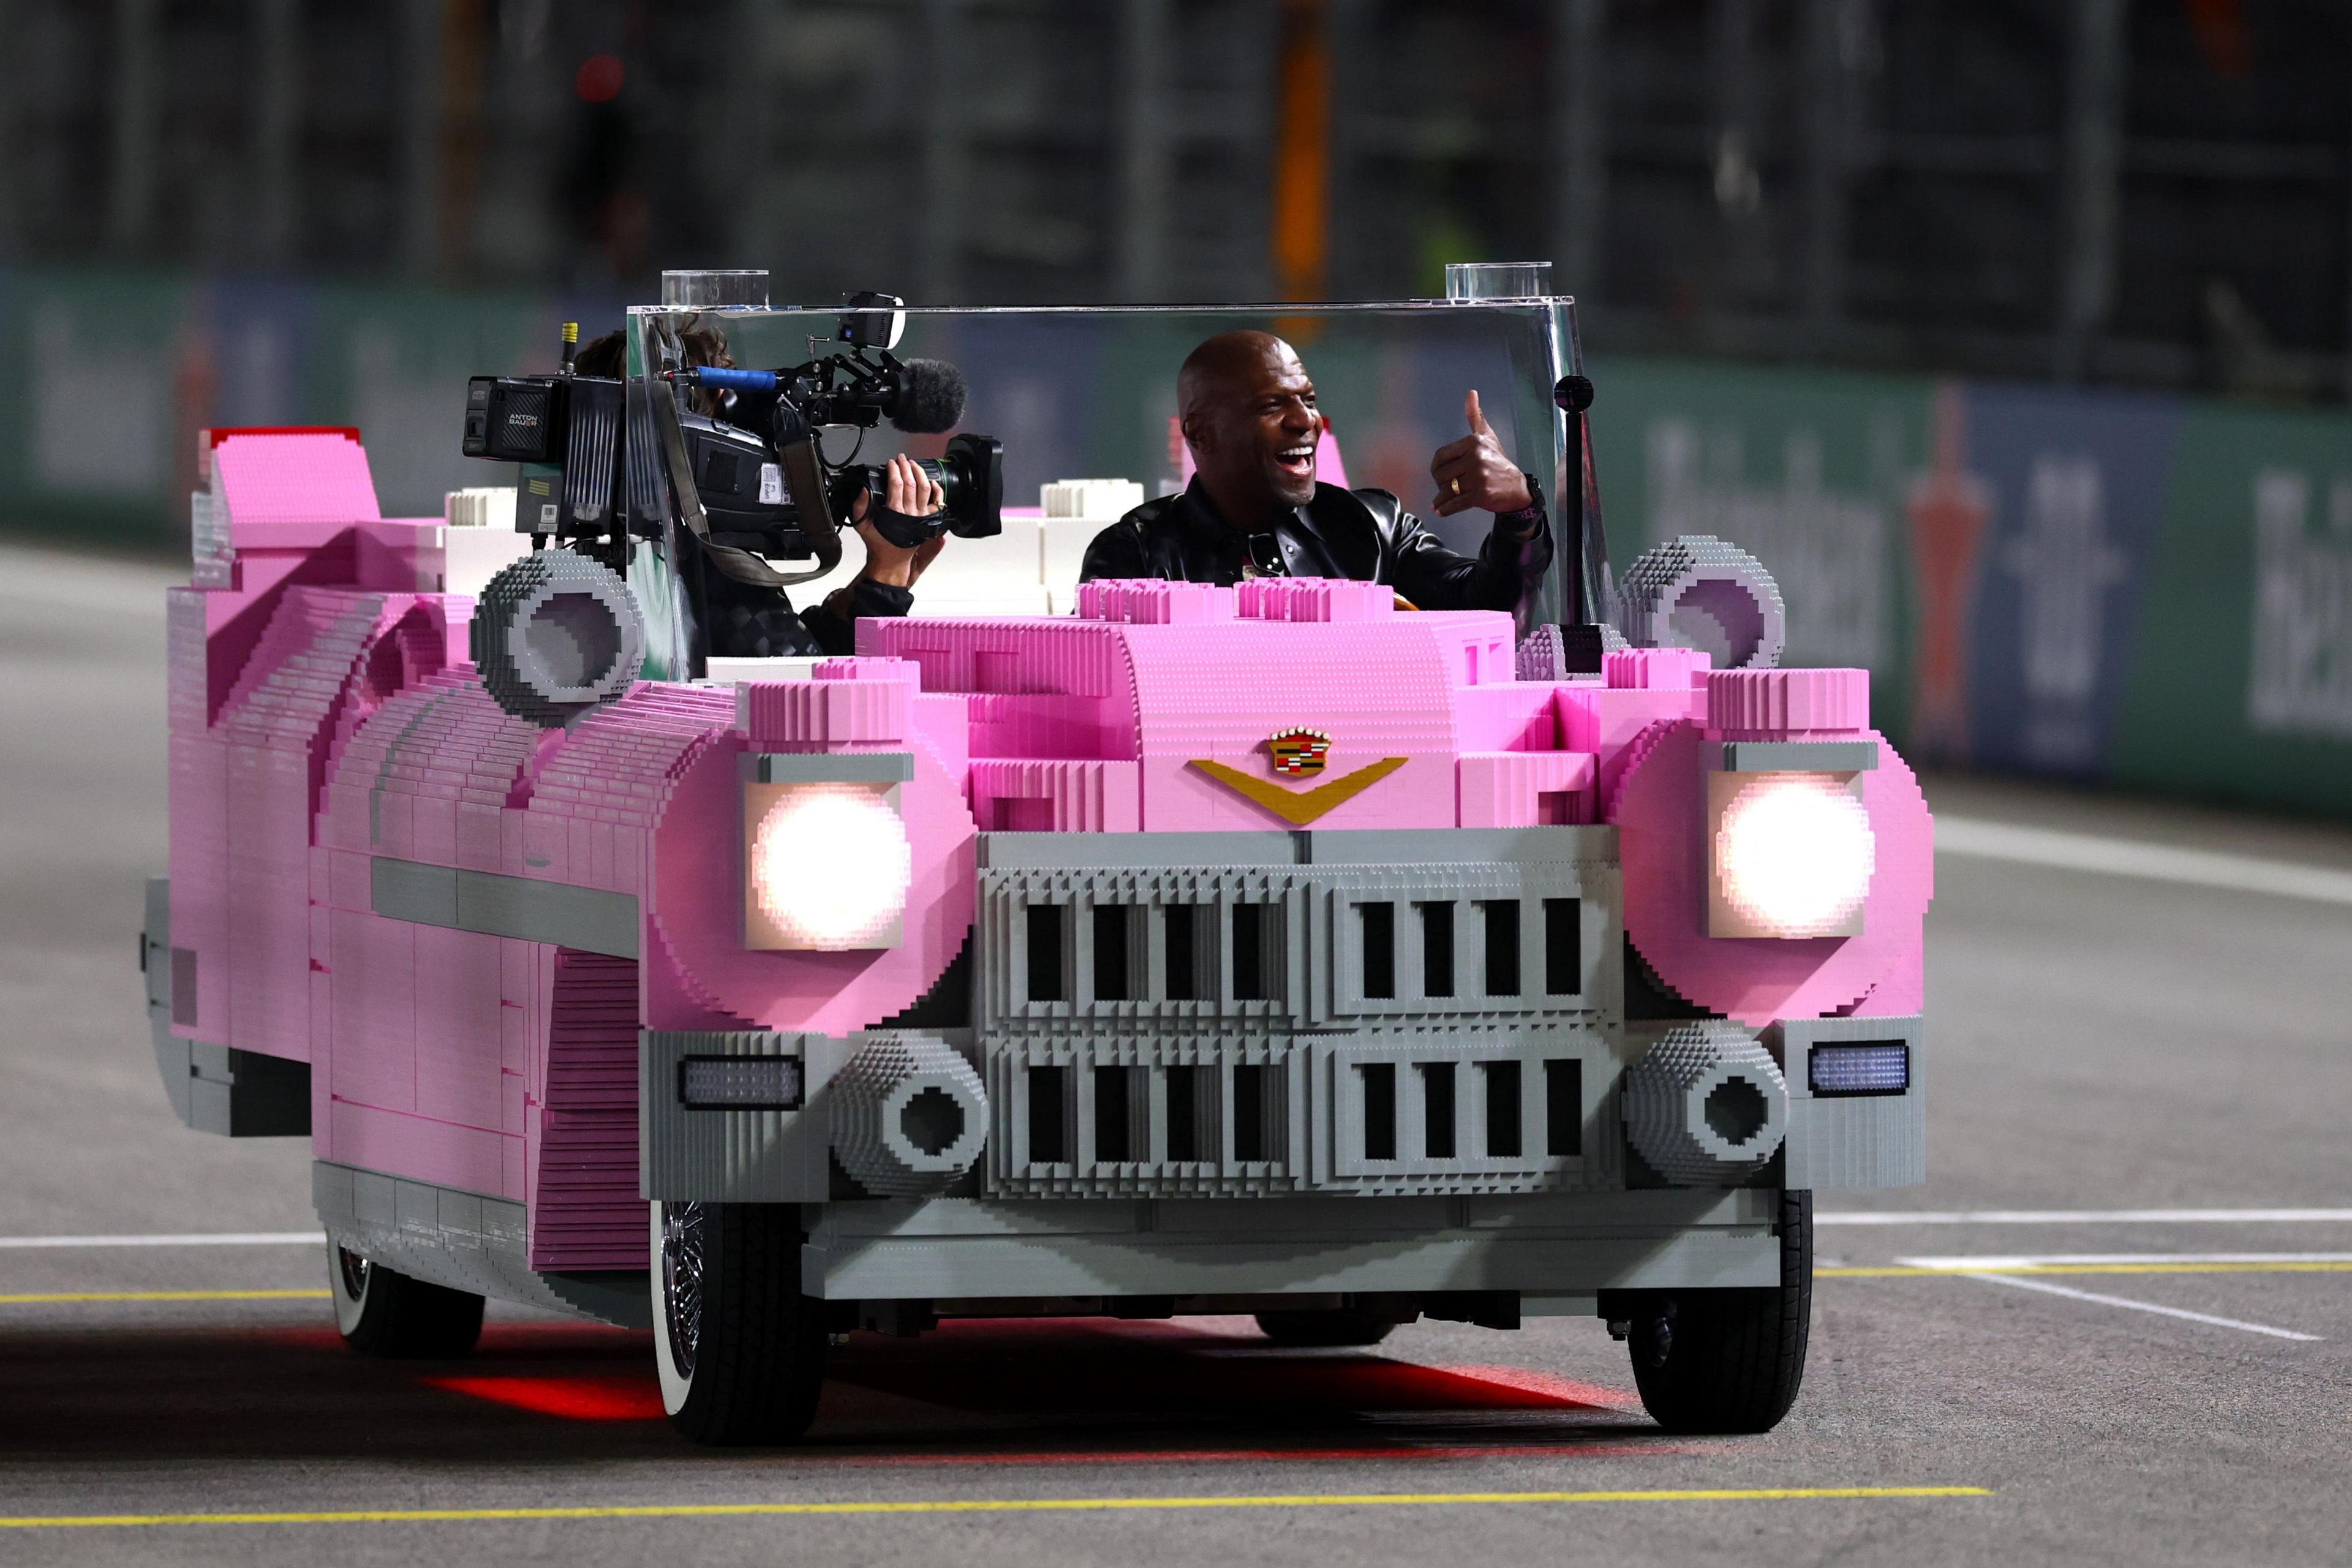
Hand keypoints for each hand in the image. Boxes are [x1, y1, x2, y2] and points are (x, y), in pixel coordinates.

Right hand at [847, 452, 947, 588]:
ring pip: (925, 489)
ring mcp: (922, 517)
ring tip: (914, 464)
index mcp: (894, 513)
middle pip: (911, 483)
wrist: (891, 561)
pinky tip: (931, 481)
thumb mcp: (862, 526)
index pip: (896, 484)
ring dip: (919, 473)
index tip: (891, 463)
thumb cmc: (879, 544)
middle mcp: (910, 514)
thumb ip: (859, 508)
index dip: (894, 470)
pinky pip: (938, 503)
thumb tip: (864, 490)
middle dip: (906, 467)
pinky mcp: (929, 521)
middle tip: (901, 459)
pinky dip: (937, 490)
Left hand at [1428, 390, 1532, 517]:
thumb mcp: (1487, 437)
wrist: (1517, 488)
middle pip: (1441, 475)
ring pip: (1447, 490)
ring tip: (1442, 500)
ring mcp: (1478, 477)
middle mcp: (1476, 457)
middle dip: (1440, 484)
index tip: (1440, 474)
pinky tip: (1441, 510)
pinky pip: (1455, 503)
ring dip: (1441, 498)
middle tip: (1445, 487)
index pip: (1440, 456)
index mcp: (1473, 442)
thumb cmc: (1499, 462)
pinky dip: (1445, 509)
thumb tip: (1471, 393)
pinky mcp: (1480, 495)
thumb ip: (1475, 416)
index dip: (1436, 468)